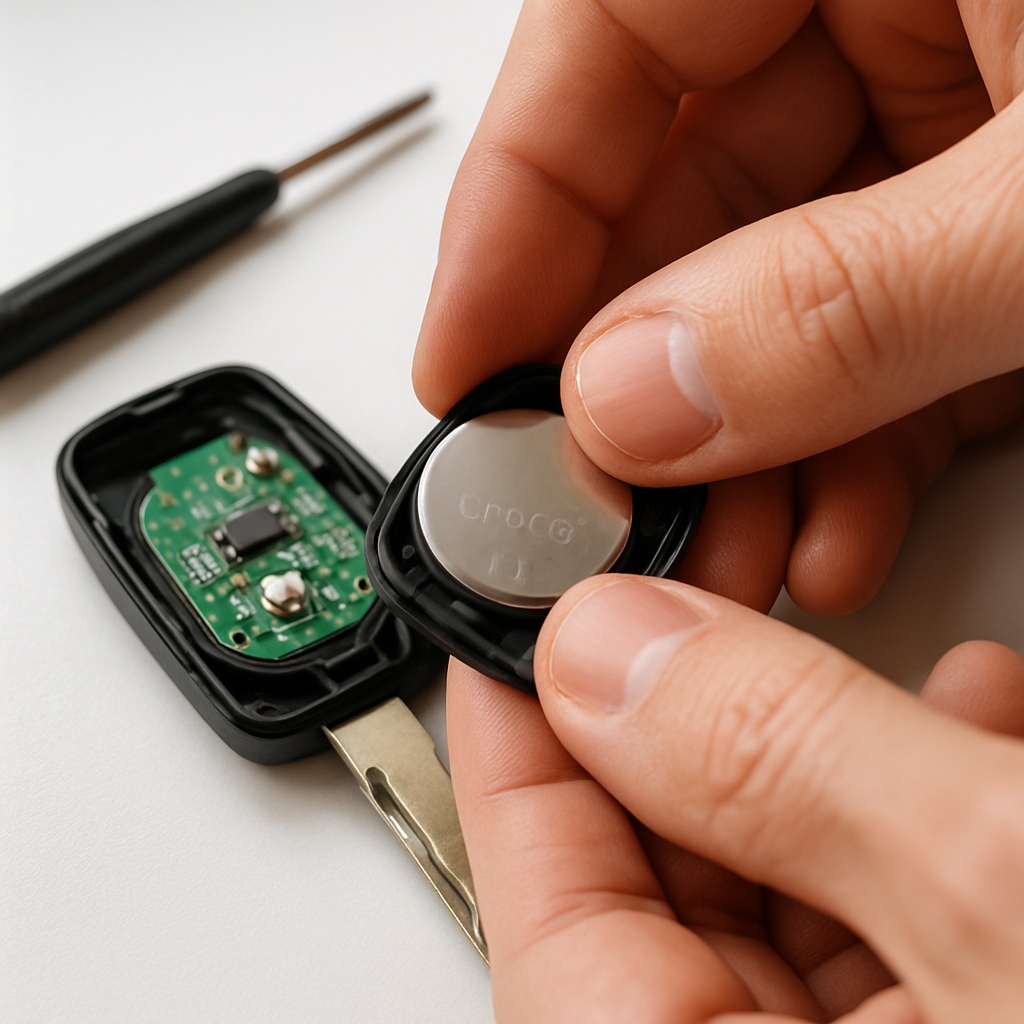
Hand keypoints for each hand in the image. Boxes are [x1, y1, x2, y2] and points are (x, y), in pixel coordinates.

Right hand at [414, 0, 1023, 614]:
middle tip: (593, 503)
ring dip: (740, 453)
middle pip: (678, 193)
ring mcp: (959, 127)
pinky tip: (833, 537)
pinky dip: (852, 451)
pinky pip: (882, 339)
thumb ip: (850, 300)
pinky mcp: (998, 237)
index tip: (464, 360)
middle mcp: (906, 12)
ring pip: (773, 296)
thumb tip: (642, 402)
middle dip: (637, 381)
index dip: (510, 202)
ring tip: (722, 558)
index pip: (612, 32)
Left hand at [450, 575, 1023, 1021]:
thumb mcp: (983, 900)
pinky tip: (960, 705)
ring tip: (835, 634)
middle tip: (678, 596)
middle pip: (660, 877)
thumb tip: (613, 644)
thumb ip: (779, 766)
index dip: (520, 739)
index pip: (548, 912)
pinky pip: (884, 907)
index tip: (519, 617)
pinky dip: (912, 798)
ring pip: (776, 873)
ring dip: (809, 737)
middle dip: (683, 710)